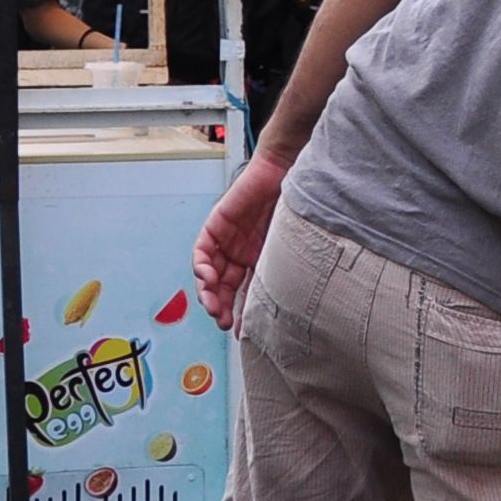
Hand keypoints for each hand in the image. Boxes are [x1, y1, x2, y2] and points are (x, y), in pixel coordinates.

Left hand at [192, 154, 287, 329]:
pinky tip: (207, 278)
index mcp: (261, 259)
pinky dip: (202, 267)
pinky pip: (202, 251)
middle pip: (225, 286)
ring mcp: (228, 240)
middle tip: (224, 322)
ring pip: (210, 273)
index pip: (246, 291)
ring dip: (209, 292)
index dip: (241, 310)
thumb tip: (287, 306)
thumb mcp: (291, 247)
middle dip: (221, 306)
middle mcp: (242, 252)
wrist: (288, 171)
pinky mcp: (217, 226)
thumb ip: (283, 270)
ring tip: (213, 307)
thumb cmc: (298, 206)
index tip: (241, 329)